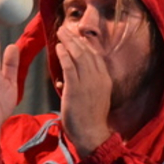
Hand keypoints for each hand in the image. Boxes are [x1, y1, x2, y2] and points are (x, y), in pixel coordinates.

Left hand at [55, 26, 113, 156]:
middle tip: (65, 28)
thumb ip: (80, 86)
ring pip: (80, 56)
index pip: (95, 56)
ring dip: (69, 42)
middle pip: (88, 52)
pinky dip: (65, 56)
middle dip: (76, 38)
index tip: (76, 35)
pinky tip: (59, 47)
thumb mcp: (91, 98)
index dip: (85, 43)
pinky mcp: (77, 89)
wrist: (92, 134)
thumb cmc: (89, 119)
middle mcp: (99, 78)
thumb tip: (64, 79)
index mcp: (105, 80)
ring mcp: (89, 83)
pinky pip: (71, 68)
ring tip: (60, 32)